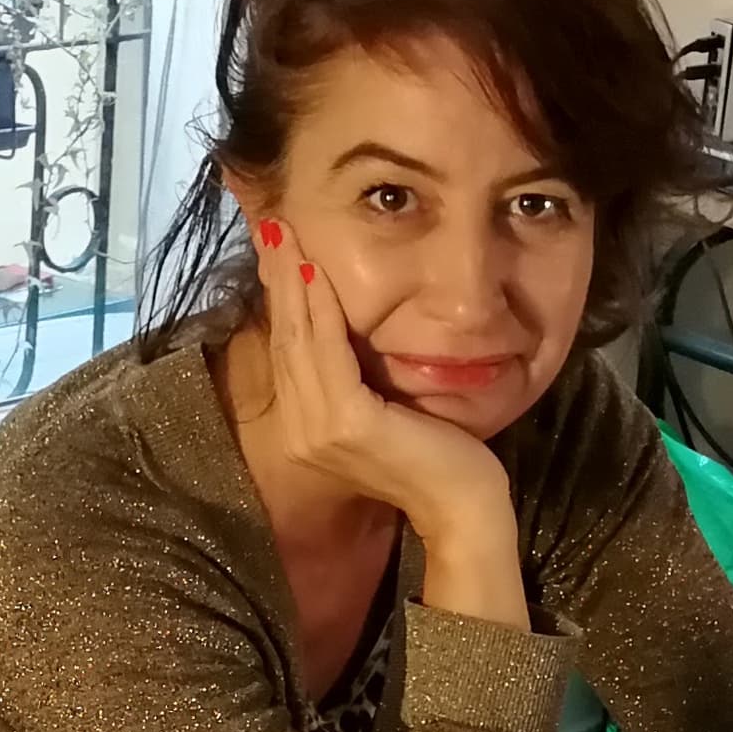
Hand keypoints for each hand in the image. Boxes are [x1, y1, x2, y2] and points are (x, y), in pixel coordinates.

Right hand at [251, 222, 515, 550]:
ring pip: (299, 338)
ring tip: (283, 233)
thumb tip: (351, 333)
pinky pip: (327, 351)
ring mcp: (317, 430)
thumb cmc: (437, 460)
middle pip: (285, 338)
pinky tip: (313, 270)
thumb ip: (358, 382)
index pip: (288, 351)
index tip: (276, 247)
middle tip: (271, 223)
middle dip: (277, 277)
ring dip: (290, 280)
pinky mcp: (345, 423)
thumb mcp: (386, 413)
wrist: (462, 507)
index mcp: (305, 429)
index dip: (280, 297)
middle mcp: (299, 432)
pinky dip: (320, 307)